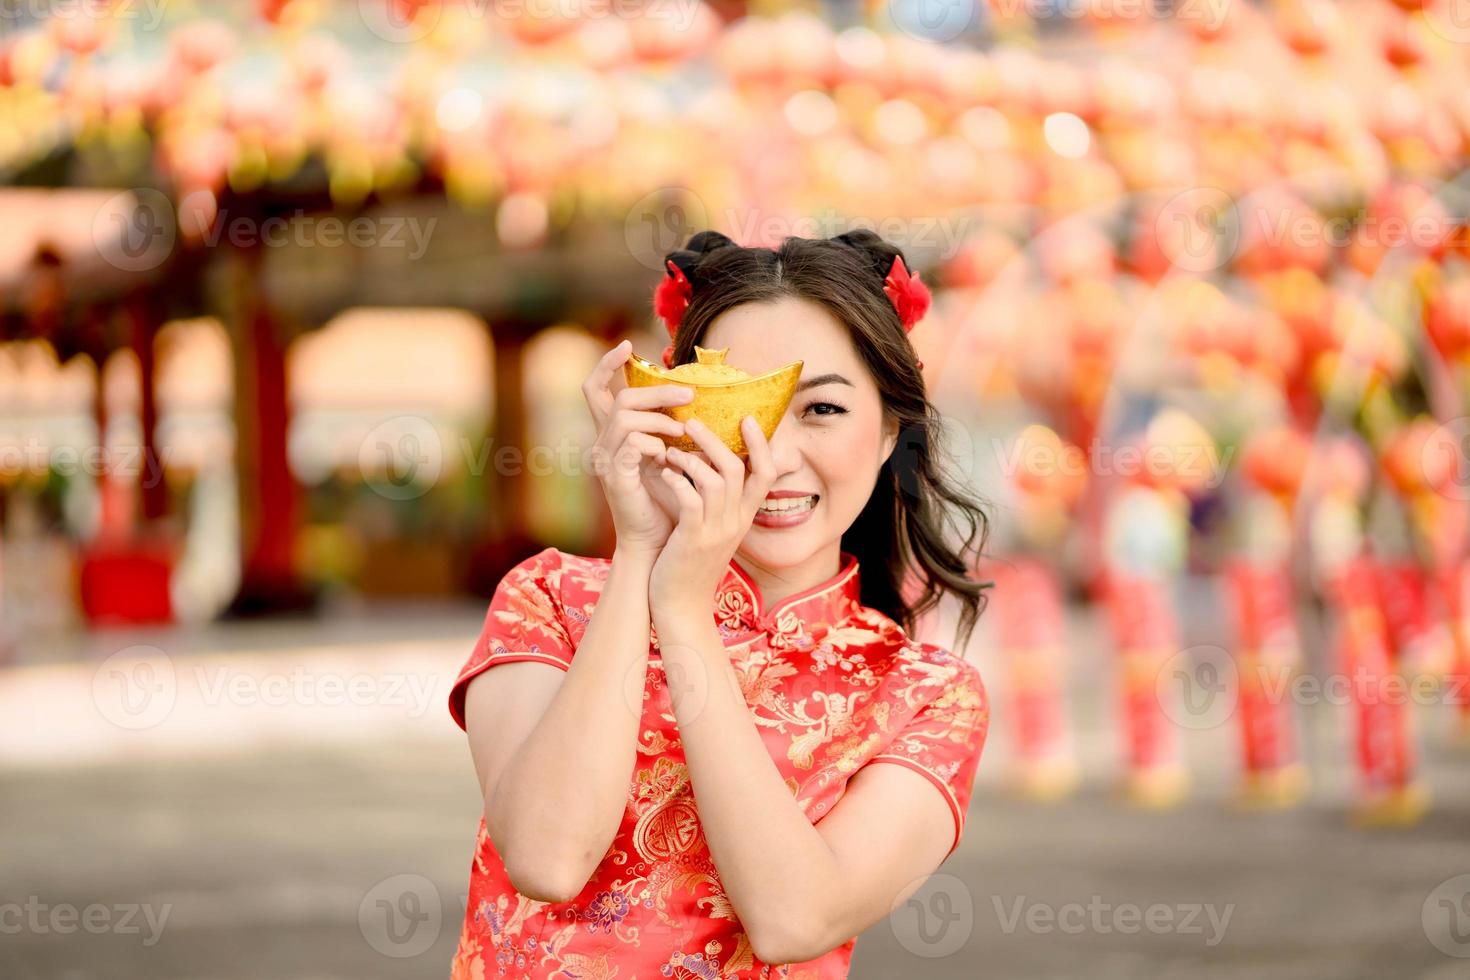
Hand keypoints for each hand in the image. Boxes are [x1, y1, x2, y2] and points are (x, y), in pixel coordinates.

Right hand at [583, 340, 691, 557]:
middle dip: (656, 391)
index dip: (607, 364)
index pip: (596, 390)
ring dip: (660, 417)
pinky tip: (670, 456)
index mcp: (614, 436)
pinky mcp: (614, 477)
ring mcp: (605, 460)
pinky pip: (632, 443)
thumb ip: (673, 429)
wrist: (659, 544)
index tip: (629, 345)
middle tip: (689, 394)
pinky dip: (655, 442)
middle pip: (618, 397)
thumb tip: (694, 397)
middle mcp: (603, 444)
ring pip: (625, 416)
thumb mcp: (673, 457)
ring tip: (684, 431)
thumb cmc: (671, 502)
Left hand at [648, 415, 777, 623]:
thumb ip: (717, 503)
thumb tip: (709, 469)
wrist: (681, 607)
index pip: (767, 474)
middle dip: (716, 440)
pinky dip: (677, 481)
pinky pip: (691, 500)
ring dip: (691, 458)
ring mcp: (716, 531)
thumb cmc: (690, 565)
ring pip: (716, 479)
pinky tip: (663, 475)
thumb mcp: (712, 532)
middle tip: (692, 423)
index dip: (761, 444)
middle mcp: (736, 522)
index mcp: (743, 517)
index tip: (748, 419)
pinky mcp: (694, 539)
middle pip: (740, 468)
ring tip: (669, 450)